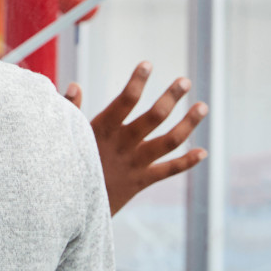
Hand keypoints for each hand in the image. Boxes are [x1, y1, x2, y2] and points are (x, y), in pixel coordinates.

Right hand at [66, 63, 207, 214]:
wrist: (71, 206)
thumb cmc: (67, 165)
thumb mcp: (67, 135)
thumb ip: (72, 110)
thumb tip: (76, 85)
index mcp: (103, 129)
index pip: (125, 100)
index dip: (137, 81)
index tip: (148, 64)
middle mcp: (124, 144)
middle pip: (154, 117)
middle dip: (171, 97)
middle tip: (185, 81)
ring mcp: (135, 163)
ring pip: (169, 141)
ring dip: (188, 123)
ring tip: (203, 106)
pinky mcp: (142, 181)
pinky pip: (168, 171)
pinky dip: (187, 162)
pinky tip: (203, 152)